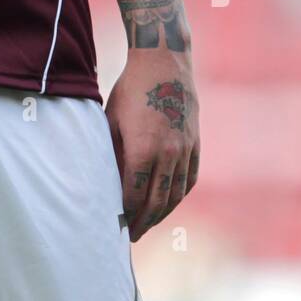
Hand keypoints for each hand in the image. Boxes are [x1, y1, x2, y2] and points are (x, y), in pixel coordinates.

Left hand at [104, 52, 199, 241]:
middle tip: (130, 236)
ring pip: (175, 194)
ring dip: (162, 213)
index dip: (125, 212)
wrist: (164, 63)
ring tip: (147, 224)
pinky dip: (179, 195)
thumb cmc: (131, 89)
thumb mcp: (112, 119)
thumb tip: (104, 180)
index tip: (115, 224)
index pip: (134, 194)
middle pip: (156, 201)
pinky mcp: (195, 144)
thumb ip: (112, 151)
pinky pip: (189, 179)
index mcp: (143, 149)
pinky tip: (169, 203)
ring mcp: (185, 150)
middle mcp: (168, 154)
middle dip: (142, 222)